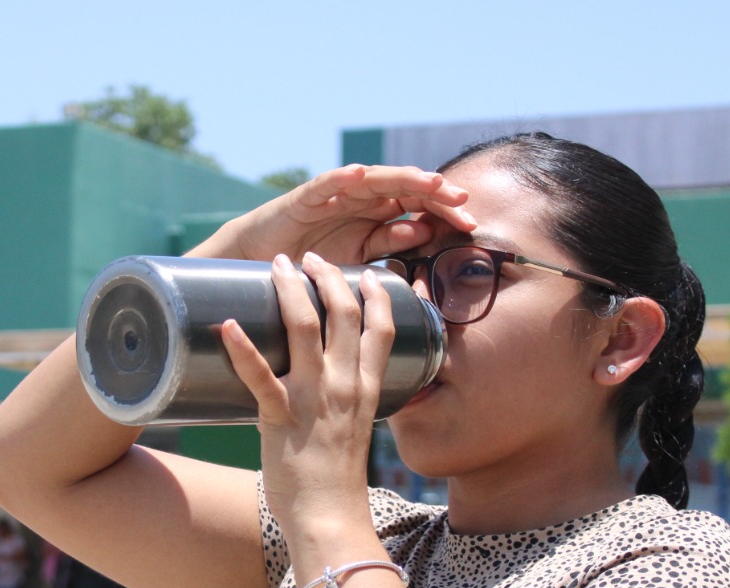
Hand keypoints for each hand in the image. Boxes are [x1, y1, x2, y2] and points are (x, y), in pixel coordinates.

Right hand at [192, 165, 474, 265]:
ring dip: (401, 178)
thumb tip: (425, 237)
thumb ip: (386, 252)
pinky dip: (340, 178)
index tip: (471, 227)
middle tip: (462, 200)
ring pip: (373, 181)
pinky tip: (358, 174)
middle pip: (403, 191)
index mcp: (374, 223)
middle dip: (433, 194)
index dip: (443, 215)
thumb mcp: (355, 267)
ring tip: (428, 181)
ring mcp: (334, 199)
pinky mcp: (304, 200)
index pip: (416, 212)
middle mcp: (359, 204)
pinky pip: (324, 185)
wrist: (257, 267)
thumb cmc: (307, 271)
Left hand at [222, 252, 392, 536]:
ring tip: (277, 266)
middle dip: (327, 276)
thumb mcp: (356, 432)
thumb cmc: (337, 481)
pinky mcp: (281, 418)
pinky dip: (241, 348)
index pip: (382, 328)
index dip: (376, 294)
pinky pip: (259, 376)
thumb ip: (347, 405)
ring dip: (290, 290)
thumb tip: (330, 387)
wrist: (330, 518)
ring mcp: (314, 400)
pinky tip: (226, 324)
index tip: (365, 273)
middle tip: (308, 258)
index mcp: (367, 390)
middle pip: (343, 314)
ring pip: (305, 328)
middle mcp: (344, 387)